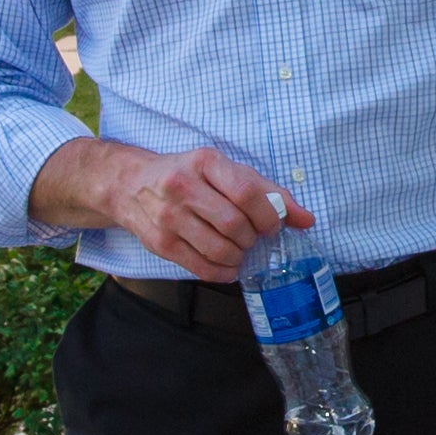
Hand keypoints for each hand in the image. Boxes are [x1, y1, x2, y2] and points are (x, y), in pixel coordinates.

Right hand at [49, 137, 302, 281]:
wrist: (129, 184)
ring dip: (238, 256)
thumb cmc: (188, 175)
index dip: (267, 215)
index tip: (271, 225)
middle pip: (234, 224)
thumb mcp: (224, 171)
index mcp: (205, 162)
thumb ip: (267, 192)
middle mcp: (183, 186)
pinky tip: (226, 266)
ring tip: (238, 250)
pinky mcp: (160, 242)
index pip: (246, 192)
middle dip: (252, 237)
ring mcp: (168, 216)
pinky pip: (201, 267)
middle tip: (251, 237)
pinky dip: (222, 272)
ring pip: (219, 249)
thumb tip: (306, 219)